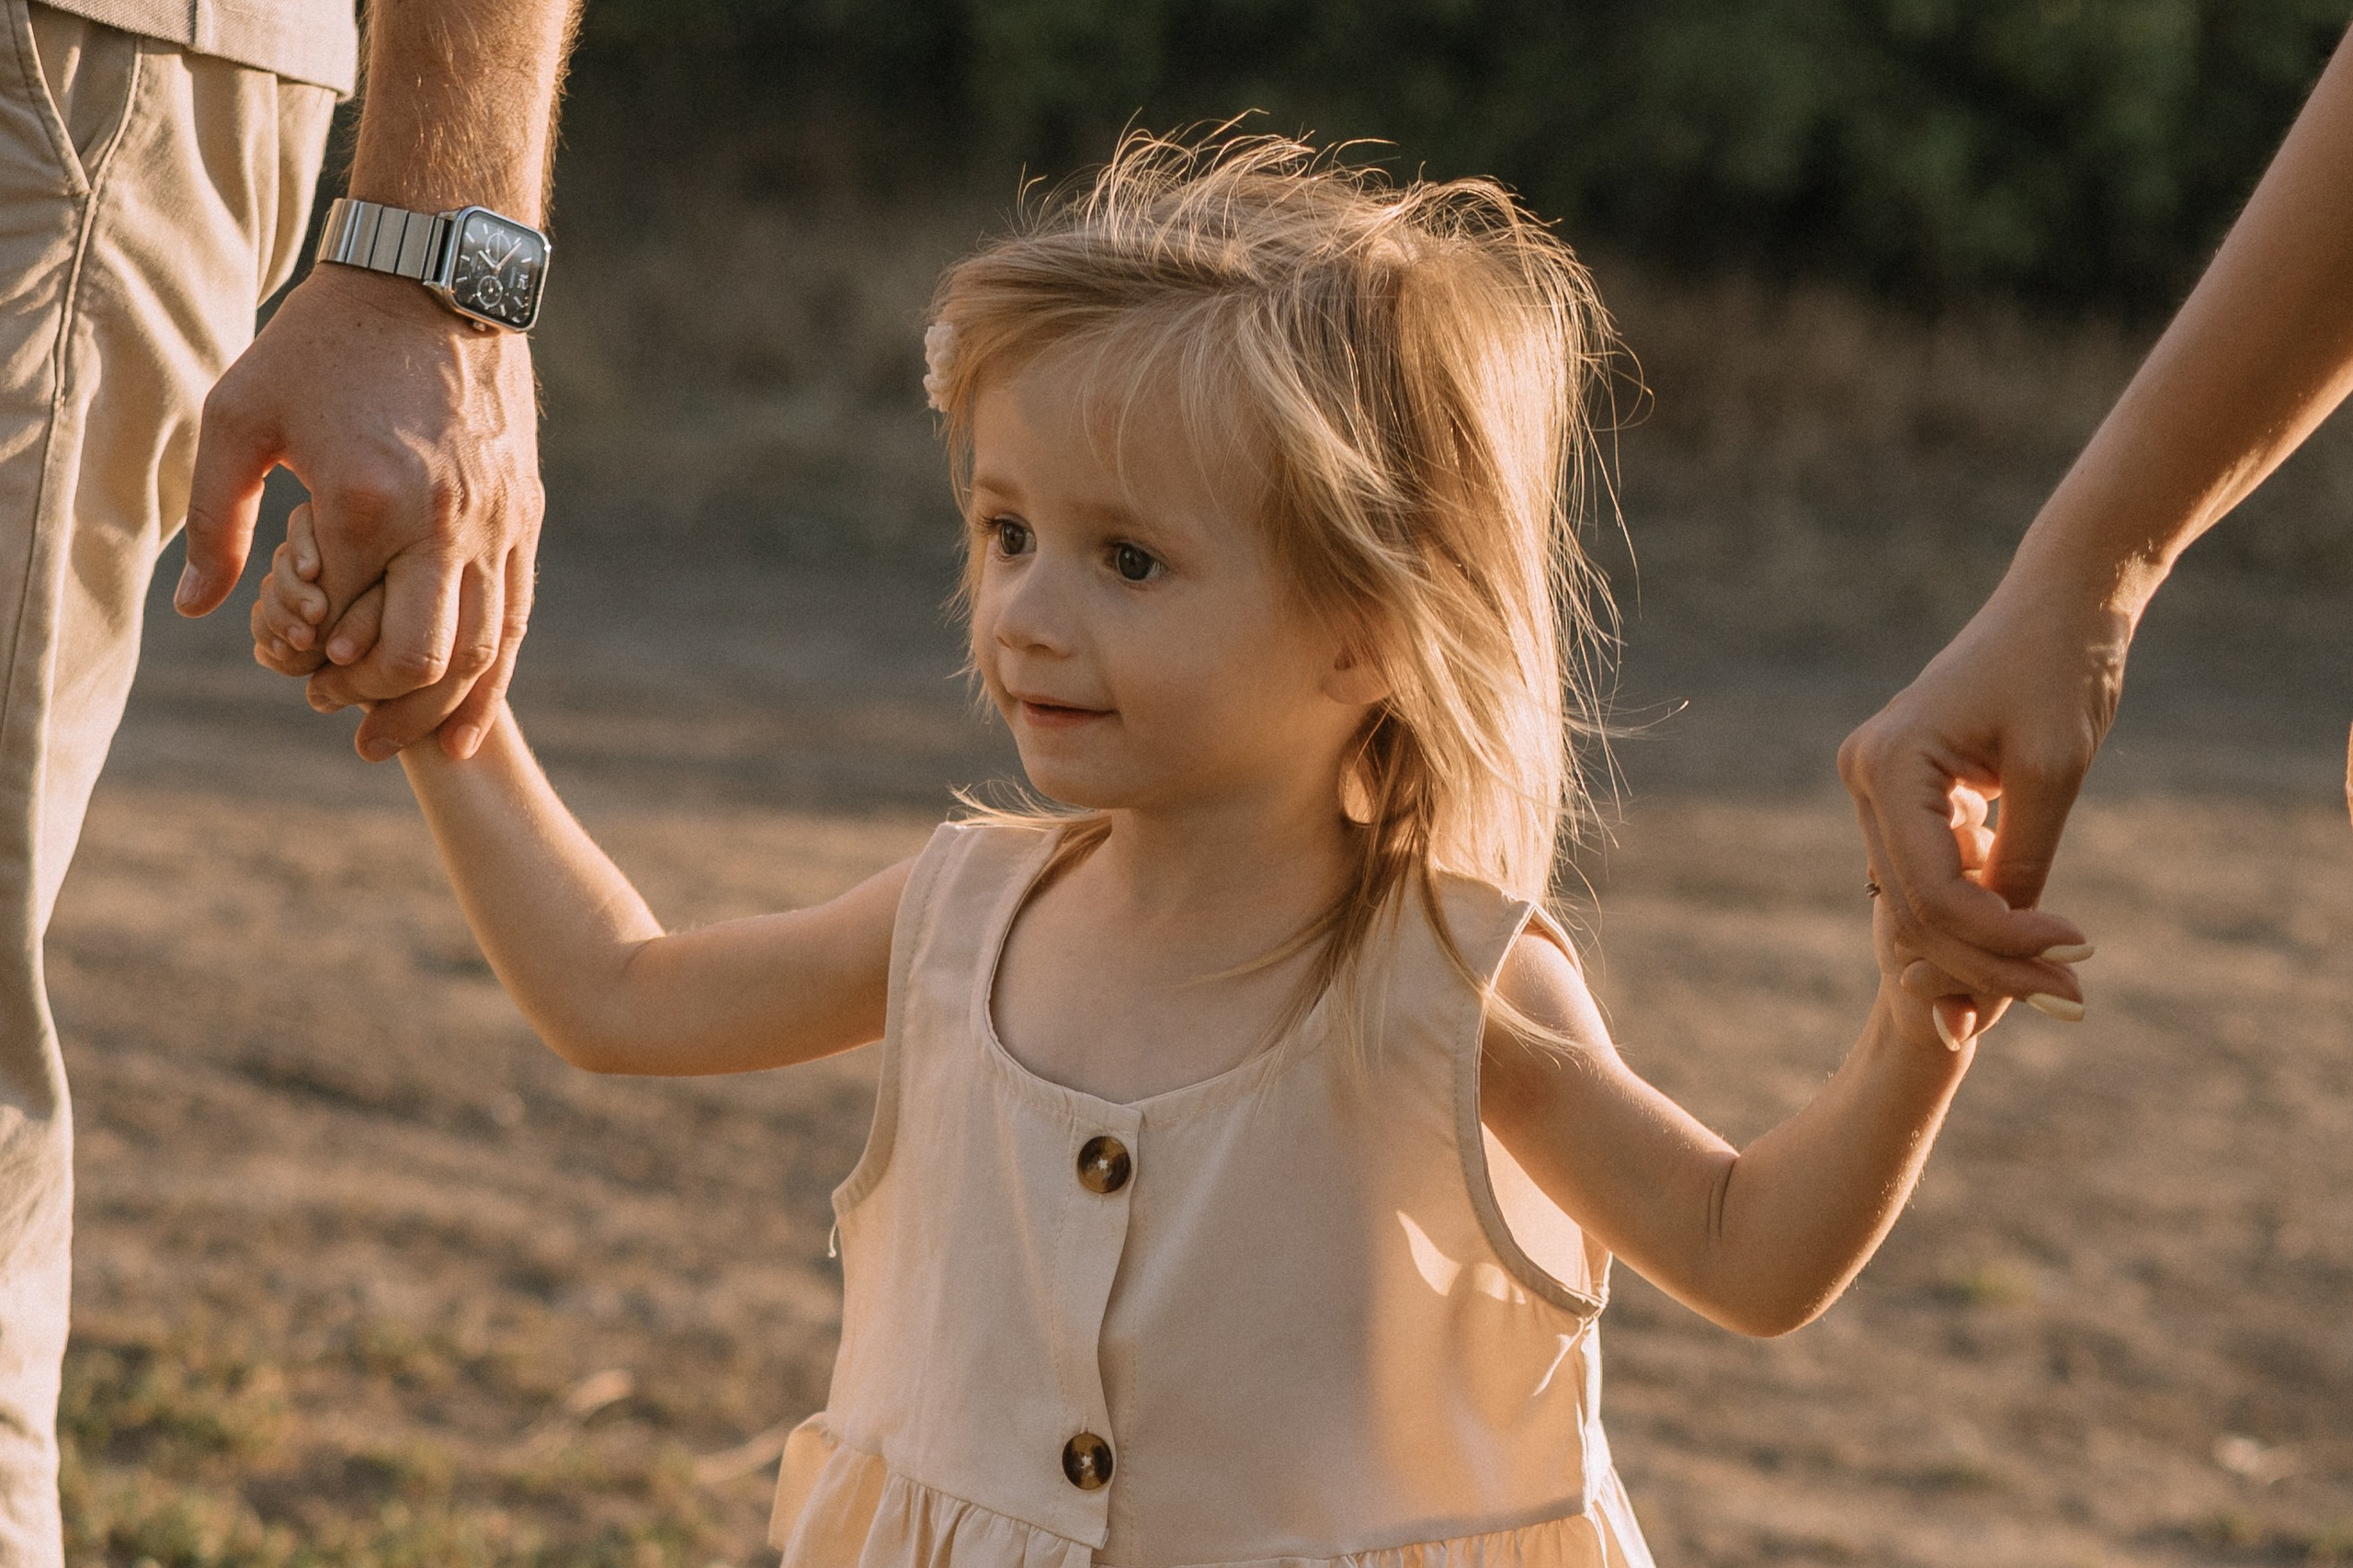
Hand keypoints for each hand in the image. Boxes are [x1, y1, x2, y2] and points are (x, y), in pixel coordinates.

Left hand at [179, 263, 540, 760]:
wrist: (431, 280)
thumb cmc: (323, 343)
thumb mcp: (240, 417)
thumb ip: (216, 519)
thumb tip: (199, 609)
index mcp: (366, 501)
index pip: (342, 623)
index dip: (313, 663)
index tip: (293, 671)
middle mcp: (442, 522)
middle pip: (421, 656)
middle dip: (377, 701)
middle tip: (342, 719)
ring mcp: (494, 522)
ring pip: (483, 650)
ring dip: (440, 707)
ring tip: (404, 739)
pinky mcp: (524, 515)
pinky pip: (515, 615)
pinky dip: (493, 677)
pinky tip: (467, 716)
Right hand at [1840, 570, 2107, 1004]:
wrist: (2061, 604)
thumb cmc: (2061, 670)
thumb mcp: (2052, 773)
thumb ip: (2024, 863)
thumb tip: (2019, 954)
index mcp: (1888, 763)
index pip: (1932, 890)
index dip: (2000, 939)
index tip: (2077, 955)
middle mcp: (1864, 775)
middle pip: (1915, 908)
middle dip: (1990, 961)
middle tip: (2071, 998)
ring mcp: (1876, 784)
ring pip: (1918, 901)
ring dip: (1984, 947)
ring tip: (2059, 981)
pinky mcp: (1903, 791)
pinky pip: (1929, 873)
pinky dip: (1979, 912)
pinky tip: (2032, 940)